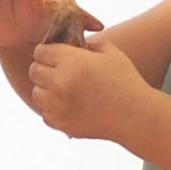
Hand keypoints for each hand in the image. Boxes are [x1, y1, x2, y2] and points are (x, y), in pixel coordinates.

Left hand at [30, 37, 149, 140]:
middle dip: (44, 69)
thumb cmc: (126, 81)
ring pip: (36, 93)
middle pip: (34, 71)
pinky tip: (69, 107)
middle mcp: (60, 82)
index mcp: (71, 61)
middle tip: (58, 73)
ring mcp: (58, 105)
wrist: (136, 115)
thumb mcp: (110, 52)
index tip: (55, 57)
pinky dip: (54, 110)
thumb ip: (87, 45)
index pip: (40, 51)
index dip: (48, 52)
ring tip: (63, 91)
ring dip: (46, 91)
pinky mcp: (61, 124)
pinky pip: (45, 114)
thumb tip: (72, 46)